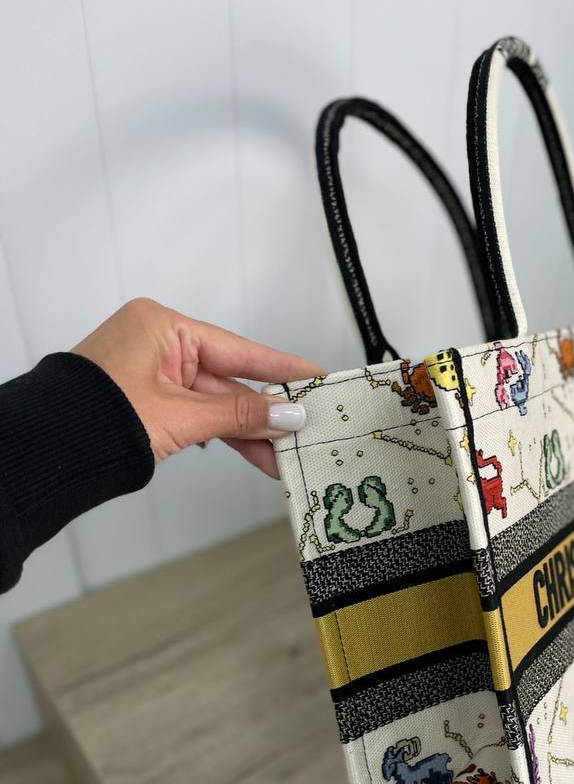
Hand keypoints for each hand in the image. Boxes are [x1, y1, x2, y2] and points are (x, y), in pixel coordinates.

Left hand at [73, 298, 321, 478]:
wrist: (46, 453)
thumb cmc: (97, 420)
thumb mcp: (182, 417)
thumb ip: (240, 414)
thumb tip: (289, 414)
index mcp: (163, 326)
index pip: (239, 348)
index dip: (282, 367)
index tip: (317, 376)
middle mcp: (157, 342)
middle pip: (229, 378)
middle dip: (266, 411)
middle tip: (306, 428)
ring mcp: (149, 371)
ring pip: (214, 402)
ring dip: (246, 430)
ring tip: (281, 456)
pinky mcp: (144, 398)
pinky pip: (195, 413)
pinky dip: (220, 434)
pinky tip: (249, 452)